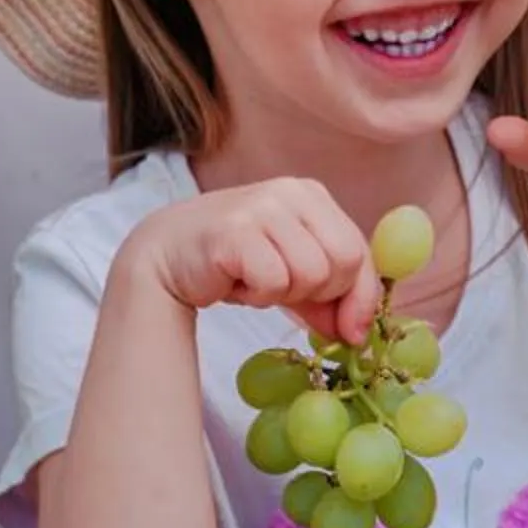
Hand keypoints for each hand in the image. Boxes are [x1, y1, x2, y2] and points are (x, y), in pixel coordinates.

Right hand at [123, 179, 381, 343]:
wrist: (166, 255)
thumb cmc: (234, 263)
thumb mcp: (290, 274)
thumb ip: (328, 297)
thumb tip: (357, 334)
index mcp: (311, 194)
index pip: (359, 250)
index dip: (361, 297)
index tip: (350, 332)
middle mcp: (290, 192)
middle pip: (343, 263)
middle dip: (318, 293)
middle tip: (280, 288)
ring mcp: (262, 207)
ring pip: (311, 274)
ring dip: (282, 293)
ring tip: (253, 279)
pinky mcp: (236, 230)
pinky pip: (274, 281)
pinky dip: (257, 295)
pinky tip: (235, 280)